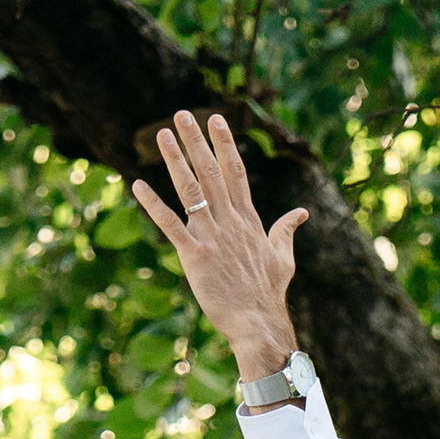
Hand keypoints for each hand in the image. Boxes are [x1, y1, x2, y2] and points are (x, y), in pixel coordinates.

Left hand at [136, 111, 307, 378]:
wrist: (259, 324)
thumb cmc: (269, 294)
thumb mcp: (283, 257)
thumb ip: (286, 230)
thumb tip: (301, 212)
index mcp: (249, 219)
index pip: (236, 172)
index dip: (225, 144)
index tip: (216, 119)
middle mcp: (230, 222)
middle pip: (212, 172)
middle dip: (197, 141)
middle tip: (183, 114)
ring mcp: (212, 237)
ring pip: (191, 191)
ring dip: (176, 160)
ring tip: (162, 135)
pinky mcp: (195, 256)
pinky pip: (170, 225)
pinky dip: (153, 204)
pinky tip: (137, 184)